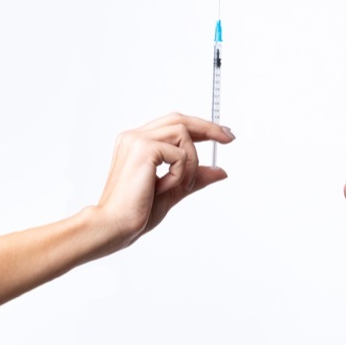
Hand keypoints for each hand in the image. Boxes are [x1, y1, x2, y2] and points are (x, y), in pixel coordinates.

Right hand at [90, 113, 234, 254]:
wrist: (116, 225)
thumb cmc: (137, 212)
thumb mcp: (176, 190)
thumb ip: (196, 178)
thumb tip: (220, 171)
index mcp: (137, 143)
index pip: (173, 124)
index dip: (200, 127)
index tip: (222, 134)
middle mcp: (134, 136)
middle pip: (179, 119)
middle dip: (208, 128)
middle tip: (229, 138)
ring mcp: (137, 140)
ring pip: (183, 134)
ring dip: (191, 163)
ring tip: (180, 185)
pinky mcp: (143, 148)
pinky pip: (180, 154)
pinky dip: (181, 173)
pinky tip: (165, 187)